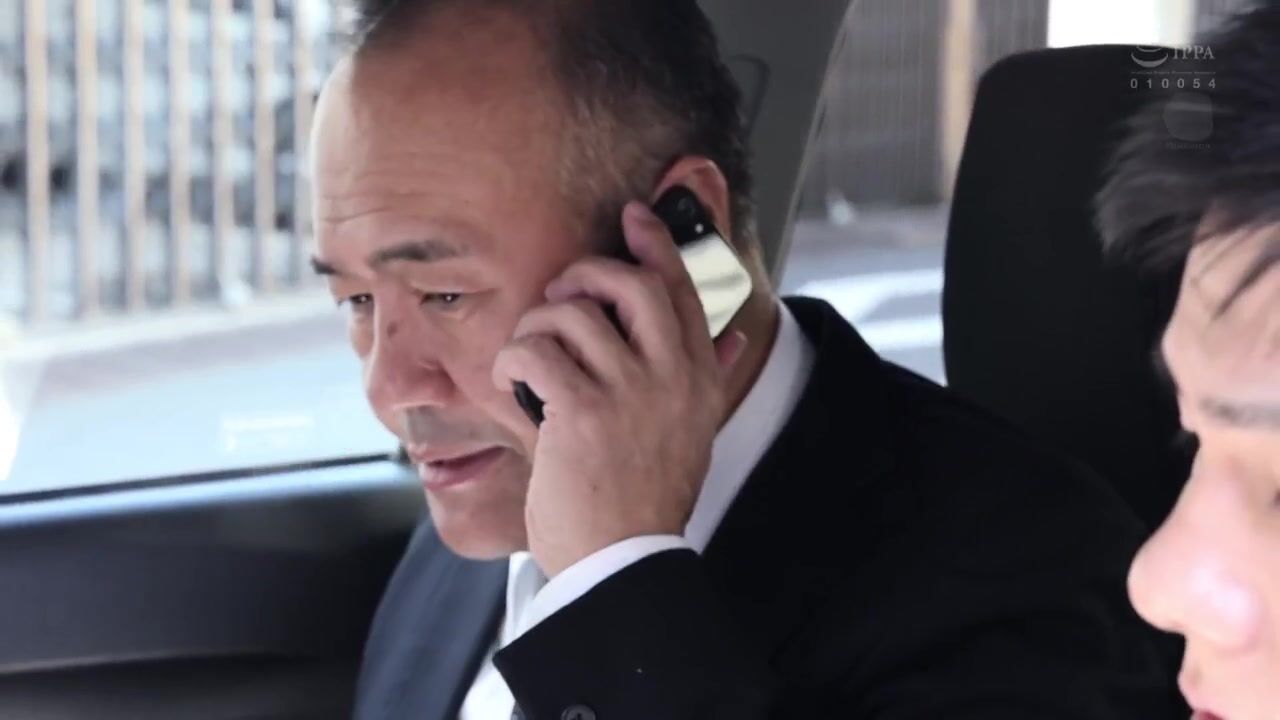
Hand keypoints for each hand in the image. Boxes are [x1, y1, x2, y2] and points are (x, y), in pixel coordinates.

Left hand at [492, 201, 747, 576]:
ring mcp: (627, 393)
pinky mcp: (580, 413)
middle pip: (628, 283)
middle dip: (585, 273)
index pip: (681, 289)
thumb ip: (710, 373)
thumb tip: (737, 333)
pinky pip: (535, 352)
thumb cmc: (647, 494)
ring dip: (537, 326)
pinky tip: (513, 382)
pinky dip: (513, 359)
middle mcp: (670, 377)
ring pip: (571, 314)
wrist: (621, 559)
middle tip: (561, 293)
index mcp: (698, 378)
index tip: (633, 216)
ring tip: (530, 358)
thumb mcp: (694, 428)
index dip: (654, 244)